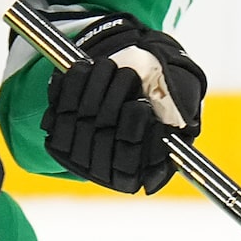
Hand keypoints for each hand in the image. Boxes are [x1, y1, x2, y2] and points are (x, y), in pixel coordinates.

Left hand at [41, 17, 205, 194]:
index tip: (142, 107)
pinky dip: (69, 86)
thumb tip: (185, 125)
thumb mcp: (179, 103)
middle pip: (103, 137)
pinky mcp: (56, 134)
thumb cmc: (158, 98)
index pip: (129, 161)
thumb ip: (182, 111)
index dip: (134, 133)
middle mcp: (102, 172)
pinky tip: (82, 68)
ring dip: (94, 87)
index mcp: (132, 175)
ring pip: (79, 121)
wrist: (124, 84)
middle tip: (128, 75)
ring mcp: (75, 156)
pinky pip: (57, 110)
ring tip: (108, 65)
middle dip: (115, 101)